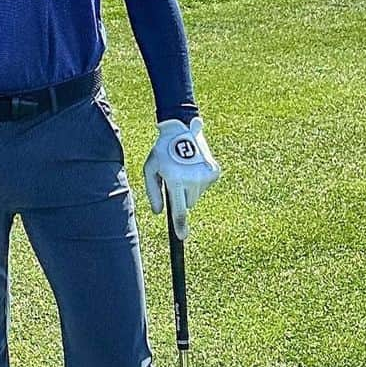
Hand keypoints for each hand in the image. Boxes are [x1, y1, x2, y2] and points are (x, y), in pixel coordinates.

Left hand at [143, 117, 219, 238]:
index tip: (182, 237)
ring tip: (183, 169)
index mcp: (176, 180)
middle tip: (175, 179)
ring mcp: (206, 176)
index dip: (180, 225)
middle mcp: (193, 180)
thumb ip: (153, 192)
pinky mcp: (214, 172)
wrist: (182, 129)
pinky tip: (193, 166)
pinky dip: (199, 181)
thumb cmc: (161, 151)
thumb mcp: (150, 170)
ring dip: (190, 188)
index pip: (180, 209)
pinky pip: (205, 186)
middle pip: (188, 204)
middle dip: (181, 197)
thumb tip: (159, 212)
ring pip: (197, 195)